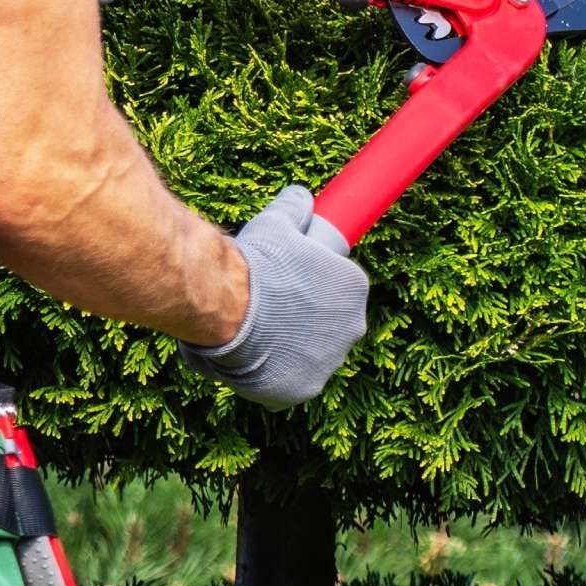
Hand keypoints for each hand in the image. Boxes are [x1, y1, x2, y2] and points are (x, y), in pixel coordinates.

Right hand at [178, 184, 369, 409]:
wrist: (231, 306)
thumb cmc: (258, 263)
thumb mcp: (277, 222)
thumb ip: (294, 207)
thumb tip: (301, 195)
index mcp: (355, 286)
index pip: (338, 288)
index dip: (310, 285)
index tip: (286, 282)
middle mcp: (353, 327)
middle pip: (328, 324)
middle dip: (303, 318)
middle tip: (267, 306)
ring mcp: (330, 363)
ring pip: (309, 355)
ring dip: (289, 347)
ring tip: (255, 332)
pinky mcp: (303, 390)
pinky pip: (290, 382)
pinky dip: (273, 375)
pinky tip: (252, 359)